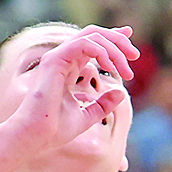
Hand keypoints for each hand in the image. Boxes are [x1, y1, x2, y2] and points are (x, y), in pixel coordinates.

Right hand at [0, 26, 139, 155]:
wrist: (36, 137)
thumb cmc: (55, 130)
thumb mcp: (87, 116)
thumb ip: (103, 104)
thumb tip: (121, 93)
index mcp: (69, 68)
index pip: (92, 43)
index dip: (112, 37)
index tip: (130, 36)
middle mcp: (63, 59)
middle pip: (95, 34)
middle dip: (118, 41)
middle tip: (135, 56)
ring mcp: (57, 57)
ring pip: (92, 35)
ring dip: (114, 48)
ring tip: (126, 69)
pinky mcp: (54, 60)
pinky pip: (83, 43)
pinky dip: (101, 51)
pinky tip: (110, 67)